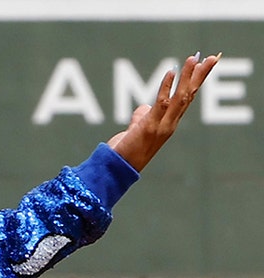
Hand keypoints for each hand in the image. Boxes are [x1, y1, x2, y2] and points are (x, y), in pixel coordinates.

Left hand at [106, 53, 218, 171]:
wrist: (116, 169)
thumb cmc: (125, 151)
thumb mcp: (136, 131)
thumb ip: (141, 117)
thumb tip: (143, 108)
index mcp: (169, 123)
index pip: (187, 99)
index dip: (196, 81)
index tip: (206, 64)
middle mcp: (170, 124)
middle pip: (190, 96)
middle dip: (201, 76)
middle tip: (213, 57)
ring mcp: (162, 126)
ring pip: (180, 97)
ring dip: (187, 77)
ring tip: (194, 58)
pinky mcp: (150, 127)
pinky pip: (161, 103)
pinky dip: (166, 86)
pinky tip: (171, 72)